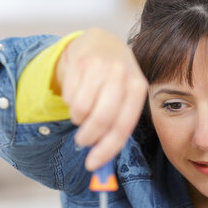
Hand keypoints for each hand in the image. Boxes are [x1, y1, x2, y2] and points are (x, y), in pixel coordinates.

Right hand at [55, 28, 147, 170]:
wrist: (101, 43)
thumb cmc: (115, 80)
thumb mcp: (125, 97)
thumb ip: (117, 125)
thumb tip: (101, 163)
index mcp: (138, 88)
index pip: (123, 126)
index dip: (107, 149)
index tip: (93, 164)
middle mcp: (122, 75)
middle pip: (101, 119)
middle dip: (89, 137)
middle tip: (83, 141)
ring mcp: (100, 67)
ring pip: (81, 110)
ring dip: (78, 119)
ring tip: (83, 112)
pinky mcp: (80, 62)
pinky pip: (69, 97)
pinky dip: (70, 103)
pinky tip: (78, 94)